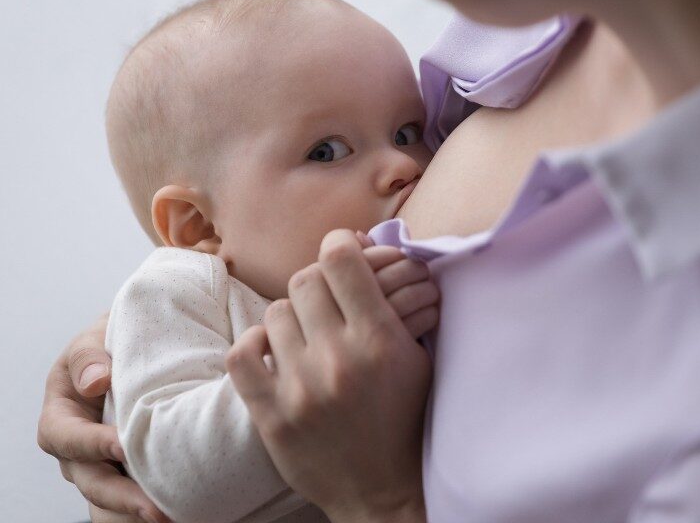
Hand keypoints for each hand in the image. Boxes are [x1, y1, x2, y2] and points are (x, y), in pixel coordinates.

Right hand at [37, 314, 169, 522]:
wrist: (140, 347)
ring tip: (172, 517)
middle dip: (122, 497)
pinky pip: (135, 501)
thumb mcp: (94, 338)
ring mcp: (103, 466)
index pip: (66, 437)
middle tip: (157, 510)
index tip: (122, 446)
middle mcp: (78, 449)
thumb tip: (95, 383)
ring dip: (138, 512)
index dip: (91, 444)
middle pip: (91, 482)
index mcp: (61, 415)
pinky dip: (149, 511)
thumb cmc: (112, 340)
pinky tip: (182, 511)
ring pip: (112, 502)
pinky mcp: (131, 472)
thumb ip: (89, 355)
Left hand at [227, 230, 429, 522]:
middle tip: (328, 299)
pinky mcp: (271, 416)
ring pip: (276, 313)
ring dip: (293, 317)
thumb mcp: (417, 357)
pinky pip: (242, 353)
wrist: (381, 493)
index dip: (341, 244)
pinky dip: (256, 343)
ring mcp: (300, 390)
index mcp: (380, 340)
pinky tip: (274, 350)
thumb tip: (360, 246)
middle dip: (318, 282)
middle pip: (305, 280)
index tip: (344, 252)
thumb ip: (396, 301)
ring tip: (308, 334)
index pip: (340, 259)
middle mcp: (338, 360)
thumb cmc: (404, 418)